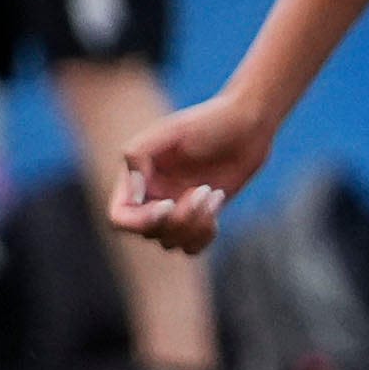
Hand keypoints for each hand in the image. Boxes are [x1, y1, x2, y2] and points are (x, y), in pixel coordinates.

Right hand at [108, 91, 273, 257]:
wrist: (248, 124)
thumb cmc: (207, 122)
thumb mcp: (168, 131)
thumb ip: (137, 156)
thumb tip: (134, 196)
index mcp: (136, 180)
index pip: (120, 218)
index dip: (141, 220)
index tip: (167, 204)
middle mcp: (151, 198)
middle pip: (150, 233)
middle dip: (179, 218)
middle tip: (203, 189)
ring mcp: (176, 210)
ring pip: (171, 243)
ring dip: (195, 225)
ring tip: (214, 194)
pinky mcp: (200, 217)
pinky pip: (191, 247)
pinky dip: (204, 235)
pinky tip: (217, 202)